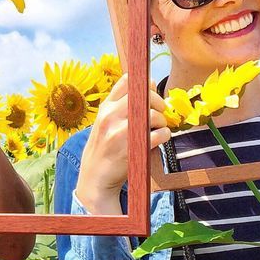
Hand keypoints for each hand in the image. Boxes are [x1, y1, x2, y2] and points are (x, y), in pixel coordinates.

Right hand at [73, 73, 168, 215]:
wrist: (95, 177)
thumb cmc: (103, 148)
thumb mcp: (105, 121)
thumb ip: (122, 103)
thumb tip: (149, 84)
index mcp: (105, 107)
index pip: (127, 81)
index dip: (144, 84)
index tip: (150, 93)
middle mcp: (111, 116)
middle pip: (145, 96)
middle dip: (158, 103)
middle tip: (159, 113)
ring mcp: (122, 132)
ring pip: (155, 115)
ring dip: (162, 121)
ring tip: (158, 129)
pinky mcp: (134, 147)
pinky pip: (160, 133)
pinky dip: (164, 135)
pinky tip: (159, 139)